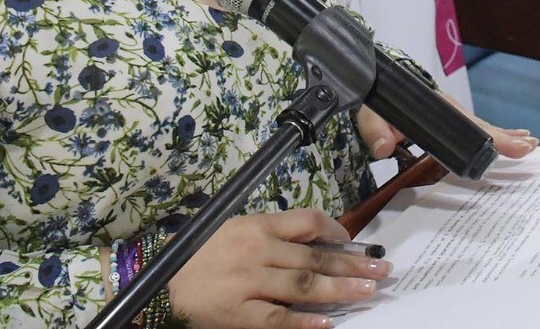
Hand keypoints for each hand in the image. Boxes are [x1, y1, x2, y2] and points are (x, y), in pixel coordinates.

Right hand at [167, 208, 390, 328]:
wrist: (158, 284)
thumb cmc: (199, 257)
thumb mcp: (235, 231)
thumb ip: (273, 235)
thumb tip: (318, 242)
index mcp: (256, 226)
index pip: (307, 221)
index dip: (336, 231)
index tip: (356, 242)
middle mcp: (256, 251)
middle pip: (314, 255)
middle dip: (352, 262)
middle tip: (381, 268)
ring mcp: (248, 283)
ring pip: (303, 285)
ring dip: (339, 288)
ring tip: (367, 290)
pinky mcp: (238, 314)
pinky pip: (277, 319)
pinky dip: (304, 321)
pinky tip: (327, 323)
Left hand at [356, 102, 538, 161]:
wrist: (377, 78)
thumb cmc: (377, 94)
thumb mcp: (369, 112)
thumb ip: (376, 128)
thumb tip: (384, 147)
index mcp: (434, 107)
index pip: (467, 126)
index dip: (491, 138)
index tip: (514, 144)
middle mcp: (447, 110)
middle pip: (480, 126)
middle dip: (505, 137)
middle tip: (529, 146)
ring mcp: (449, 114)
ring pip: (480, 127)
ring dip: (503, 135)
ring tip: (528, 142)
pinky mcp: (446, 119)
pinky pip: (473, 129)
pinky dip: (492, 134)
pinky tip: (508, 137)